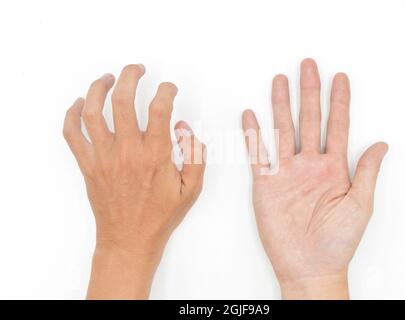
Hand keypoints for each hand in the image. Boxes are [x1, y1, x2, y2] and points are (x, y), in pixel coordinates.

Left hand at [63, 64, 205, 298]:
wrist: (128, 240)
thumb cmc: (159, 216)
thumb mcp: (191, 189)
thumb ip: (195, 155)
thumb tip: (183, 129)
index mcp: (155, 156)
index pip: (159, 109)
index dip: (166, 90)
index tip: (169, 88)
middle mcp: (126, 151)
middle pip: (122, 100)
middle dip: (130, 75)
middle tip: (138, 69)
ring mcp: (103, 157)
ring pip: (92, 111)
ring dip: (98, 88)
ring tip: (108, 78)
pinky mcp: (88, 165)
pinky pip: (71, 133)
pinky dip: (71, 114)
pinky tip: (79, 103)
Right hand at [242, 59, 387, 299]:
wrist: (308, 265)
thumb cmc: (337, 241)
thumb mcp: (360, 205)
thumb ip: (365, 172)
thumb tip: (380, 144)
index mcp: (333, 168)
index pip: (337, 126)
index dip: (339, 102)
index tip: (340, 78)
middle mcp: (309, 165)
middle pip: (308, 120)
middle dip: (309, 93)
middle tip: (308, 66)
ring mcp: (286, 172)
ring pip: (282, 130)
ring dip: (281, 105)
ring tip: (280, 81)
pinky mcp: (265, 183)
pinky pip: (258, 154)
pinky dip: (253, 134)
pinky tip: (251, 115)